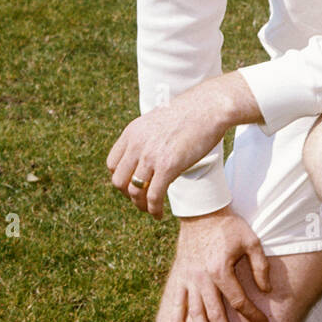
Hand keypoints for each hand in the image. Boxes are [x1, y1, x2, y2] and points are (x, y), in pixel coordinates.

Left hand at [107, 73, 261, 218]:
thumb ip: (149, 137)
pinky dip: (153, 209)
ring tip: (150, 210)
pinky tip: (158, 214)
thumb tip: (151, 150)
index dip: (120, 178)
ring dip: (140, 205)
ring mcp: (151, 156)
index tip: (132, 184)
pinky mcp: (168, 166)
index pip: (112, 164)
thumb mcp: (159, 121)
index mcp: (132, 132)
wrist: (209, 107)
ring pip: (134, 191)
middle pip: (119, 180)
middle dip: (128, 194)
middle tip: (140, 199)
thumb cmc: (191, 113)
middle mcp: (137, 144)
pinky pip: (153, 196)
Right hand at [169, 209, 270, 321]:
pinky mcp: (180, 277)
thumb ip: (260, 266)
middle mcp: (203, 279)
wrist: (201, 212)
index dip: (253, 314)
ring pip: (196, 314)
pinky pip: (177, 303)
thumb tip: (266, 290)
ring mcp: (189, 279)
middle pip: (216, 315)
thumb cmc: (229, 226)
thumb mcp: (251, 240)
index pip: (239, 301)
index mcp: (221, 270)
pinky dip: (176, 321)